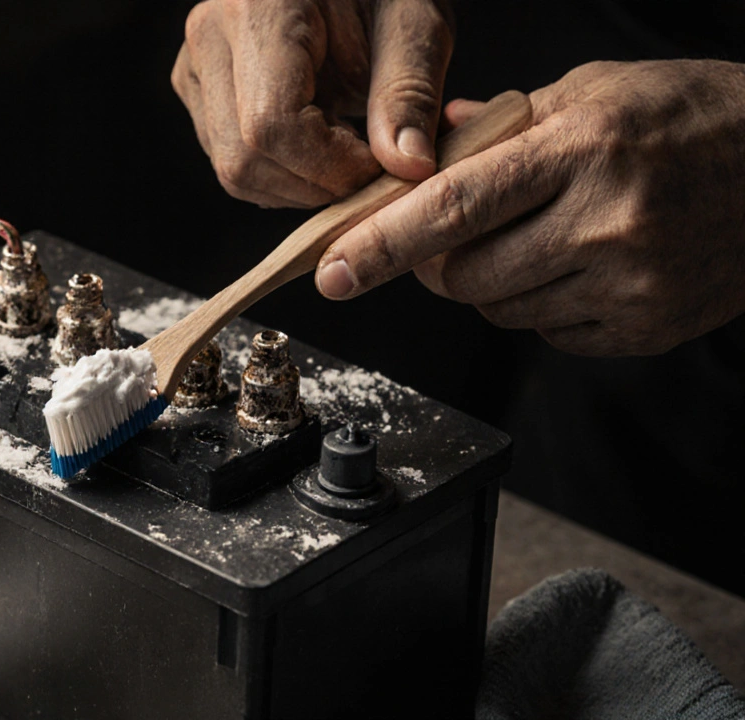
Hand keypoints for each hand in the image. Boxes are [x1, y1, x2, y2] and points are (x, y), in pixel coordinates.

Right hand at [171, 0, 453, 207]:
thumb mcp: (413, 28)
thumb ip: (409, 96)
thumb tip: (409, 168)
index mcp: (260, 9)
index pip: (272, 124)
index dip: (329, 166)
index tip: (381, 165)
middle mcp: (210, 38)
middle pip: (245, 160)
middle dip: (316, 184)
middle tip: (372, 164)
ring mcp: (196, 69)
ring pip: (235, 174)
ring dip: (302, 185)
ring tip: (350, 148)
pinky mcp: (199, 92)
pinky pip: (234, 166)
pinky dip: (285, 175)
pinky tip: (322, 143)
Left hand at [317, 60, 744, 355]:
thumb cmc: (688, 118)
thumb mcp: (591, 93)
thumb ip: (497, 128)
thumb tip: (418, 151)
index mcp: (580, 151)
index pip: (452, 208)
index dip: (382, 244)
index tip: (332, 272)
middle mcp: (605, 222)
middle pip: (464, 275)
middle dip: (436, 263)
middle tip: (452, 236)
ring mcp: (630, 283)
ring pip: (500, 310)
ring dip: (490, 283)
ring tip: (539, 237)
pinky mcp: (645, 328)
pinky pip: (548, 334)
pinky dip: (541, 305)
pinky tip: (579, 265)